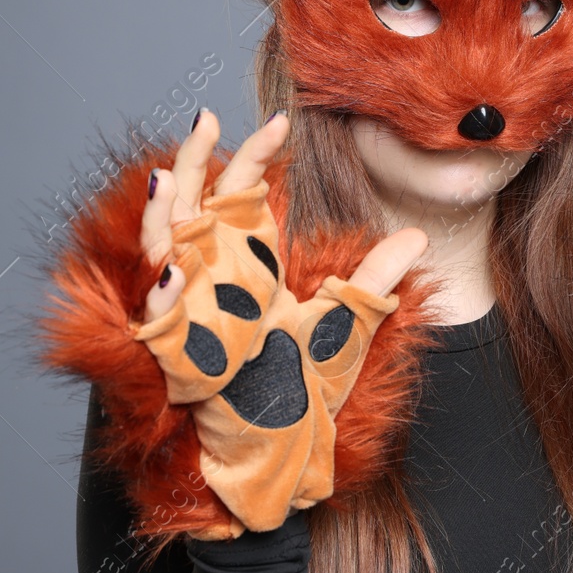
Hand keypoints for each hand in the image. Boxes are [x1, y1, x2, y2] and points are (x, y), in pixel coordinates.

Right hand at [136, 109, 426, 535]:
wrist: (272, 454)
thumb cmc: (294, 391)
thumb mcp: (340, 327)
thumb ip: (372, 282)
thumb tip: (415, 238)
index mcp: (246, 268)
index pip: (242, 197)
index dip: (255, 157)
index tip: (281, 121)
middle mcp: (211, 282)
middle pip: (192, 206)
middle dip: (195, 163)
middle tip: (207, 119)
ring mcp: (188, 315)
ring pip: (159, 248)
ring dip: (160, 215)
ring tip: (169, 175)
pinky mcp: (175, 356)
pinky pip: (157, 320)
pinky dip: (162, 295)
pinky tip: (175, 272)